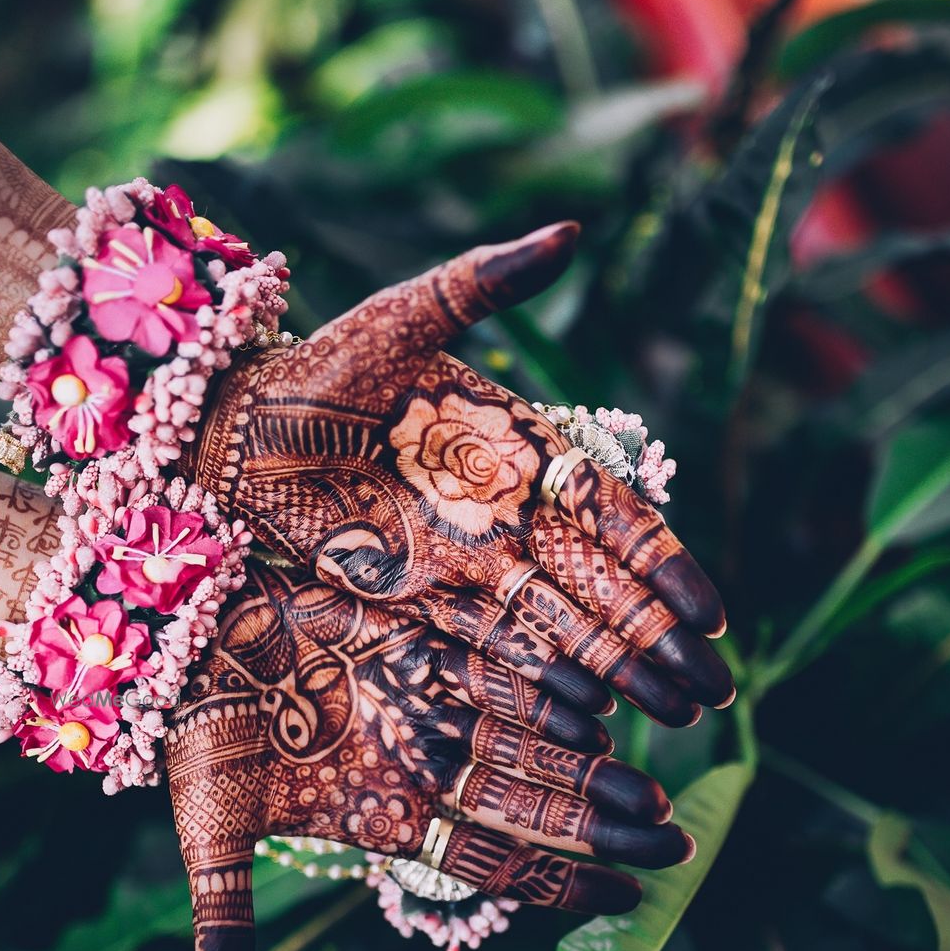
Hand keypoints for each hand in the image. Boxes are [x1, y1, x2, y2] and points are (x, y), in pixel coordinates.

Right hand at [167, 559, 691, 950]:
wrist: (182, 624)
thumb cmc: (197, 723)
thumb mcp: (212, 821)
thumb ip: (224, 916)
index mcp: (391, 810)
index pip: (492, 860)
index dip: (558, 885)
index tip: (625, 905)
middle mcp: (424, 757)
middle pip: (531, 801)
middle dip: (600, 827)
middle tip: (671, 848)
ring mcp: (431, 694)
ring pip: (533, 736)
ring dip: (594, 766)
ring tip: (656, 800)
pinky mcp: (427, 629)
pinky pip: (506, 660)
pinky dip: (556, 682)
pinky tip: (608, 706)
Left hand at [191, 225, 733, 728]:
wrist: (238, 427)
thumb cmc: (321, 365)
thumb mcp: (408, 317)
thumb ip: (489, 284)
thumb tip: (573, 231)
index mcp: (520, 448)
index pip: (611, 517)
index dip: (663, 568)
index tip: (712, 619)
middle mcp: (505, 513)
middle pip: (599, 588)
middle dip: (655, 641)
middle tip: (711, 696)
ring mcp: (464, 560)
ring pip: (556, 627)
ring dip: (613, 672)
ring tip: (670, 717)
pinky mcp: (416, 596)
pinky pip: (488, 648)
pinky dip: (536, 682)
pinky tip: (586, 720)